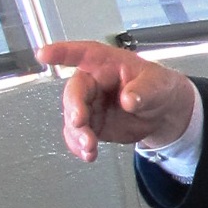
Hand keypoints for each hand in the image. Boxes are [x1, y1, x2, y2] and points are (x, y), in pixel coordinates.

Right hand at [39, 40, 195, 163]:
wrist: (164, 113)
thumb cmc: (158, 87)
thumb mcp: (158, 84)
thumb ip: (144, 90)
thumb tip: (129, 99)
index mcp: (106, 63)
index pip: (82, 53)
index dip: (62, 52)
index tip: (43, 54)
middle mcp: (93, 82)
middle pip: (74, 92)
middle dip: (74, 108)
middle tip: (79, 122)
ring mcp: (90, 104)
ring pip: (73, 117)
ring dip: (77, 133)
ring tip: (90, 146)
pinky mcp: (91, 124)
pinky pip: (77, 134)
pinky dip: (80, 146)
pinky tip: (89, 154)